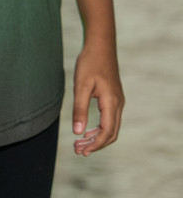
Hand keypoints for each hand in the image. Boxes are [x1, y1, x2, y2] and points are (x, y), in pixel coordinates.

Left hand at [72, 41, 122, 155]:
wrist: (100, 46)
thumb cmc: (90, 63)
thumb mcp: (81, 85)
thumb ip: (79, 109)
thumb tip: (77, 132)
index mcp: (111, 103)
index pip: (107, 132)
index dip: (95, 144)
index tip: (82, 151)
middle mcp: (118, 105)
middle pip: (111, 133)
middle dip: (95, 144)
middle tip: (78, 151)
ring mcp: (117, 101)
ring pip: (111, 127)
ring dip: (96, 137)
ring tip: (79, 143)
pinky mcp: (113, 98)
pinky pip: (109, 119)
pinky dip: (99, 128)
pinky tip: (86, 130)